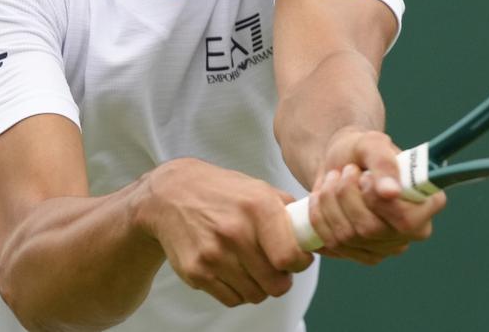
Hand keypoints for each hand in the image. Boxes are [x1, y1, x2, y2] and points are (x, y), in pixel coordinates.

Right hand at [134, 158, 313, 306]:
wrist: (171, 196)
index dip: (301, 263)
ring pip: (255, 295)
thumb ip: (289, 212)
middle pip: (276, 284)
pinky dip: (238, 291)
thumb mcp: (259, 189)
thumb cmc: (224, 193)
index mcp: (258, 207)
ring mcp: (213, 255)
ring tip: (253, 266)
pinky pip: (232, 299)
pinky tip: (233, 270)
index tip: (298, 259)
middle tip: (276, 267)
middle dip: (282, 279)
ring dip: (260, 286)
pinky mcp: (196, 272)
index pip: (291, 256)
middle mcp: (235, 232)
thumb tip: (318, 234)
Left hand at [307, 128, 446, 263]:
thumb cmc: (363, 151)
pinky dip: (319, 216)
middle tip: (346, 171)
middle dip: (347, 195)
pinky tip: (323, 198)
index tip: (365, 177)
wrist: (340, 162)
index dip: (378, 201)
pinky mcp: (360, 254)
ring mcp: (387, 247)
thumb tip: (391, 192)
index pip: (406, 221)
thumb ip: (384, 164)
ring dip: (330, 201)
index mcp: (428, 203)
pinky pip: (331, 243)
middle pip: (370, 230)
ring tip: (333, 179)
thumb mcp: (372, 144)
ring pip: (347, 237)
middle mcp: (412, 231)